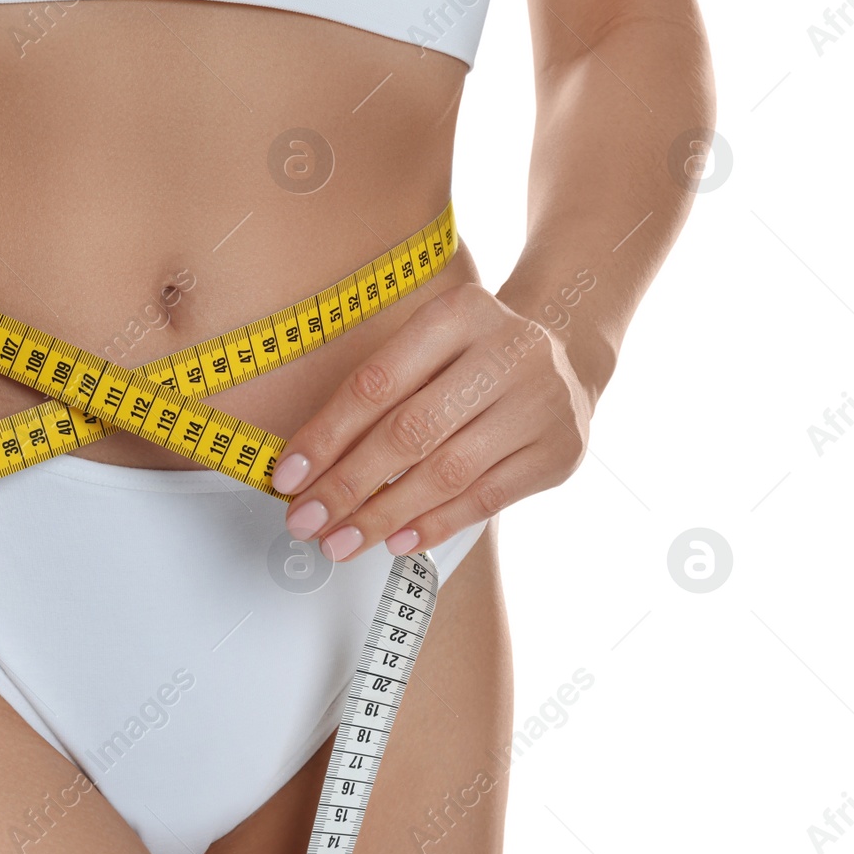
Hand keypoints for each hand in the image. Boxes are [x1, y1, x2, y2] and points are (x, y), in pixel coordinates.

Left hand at [269, 283, 594, 561]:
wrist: (564, 358)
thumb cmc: (471, 357)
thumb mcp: (428, 347)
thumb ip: (376, 396)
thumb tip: (308, 468)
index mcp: (460, 312)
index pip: (377, 383)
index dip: (327, 435)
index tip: (289, 477)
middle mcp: (508, 351)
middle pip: (410, 431)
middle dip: (348, 485)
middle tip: (309, 520)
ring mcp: (540, 403)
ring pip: (447, 472)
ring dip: (384, 515)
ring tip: (343, 540)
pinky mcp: (559, 451)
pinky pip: (486, 499)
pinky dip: (435, 524)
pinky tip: (397, 541)